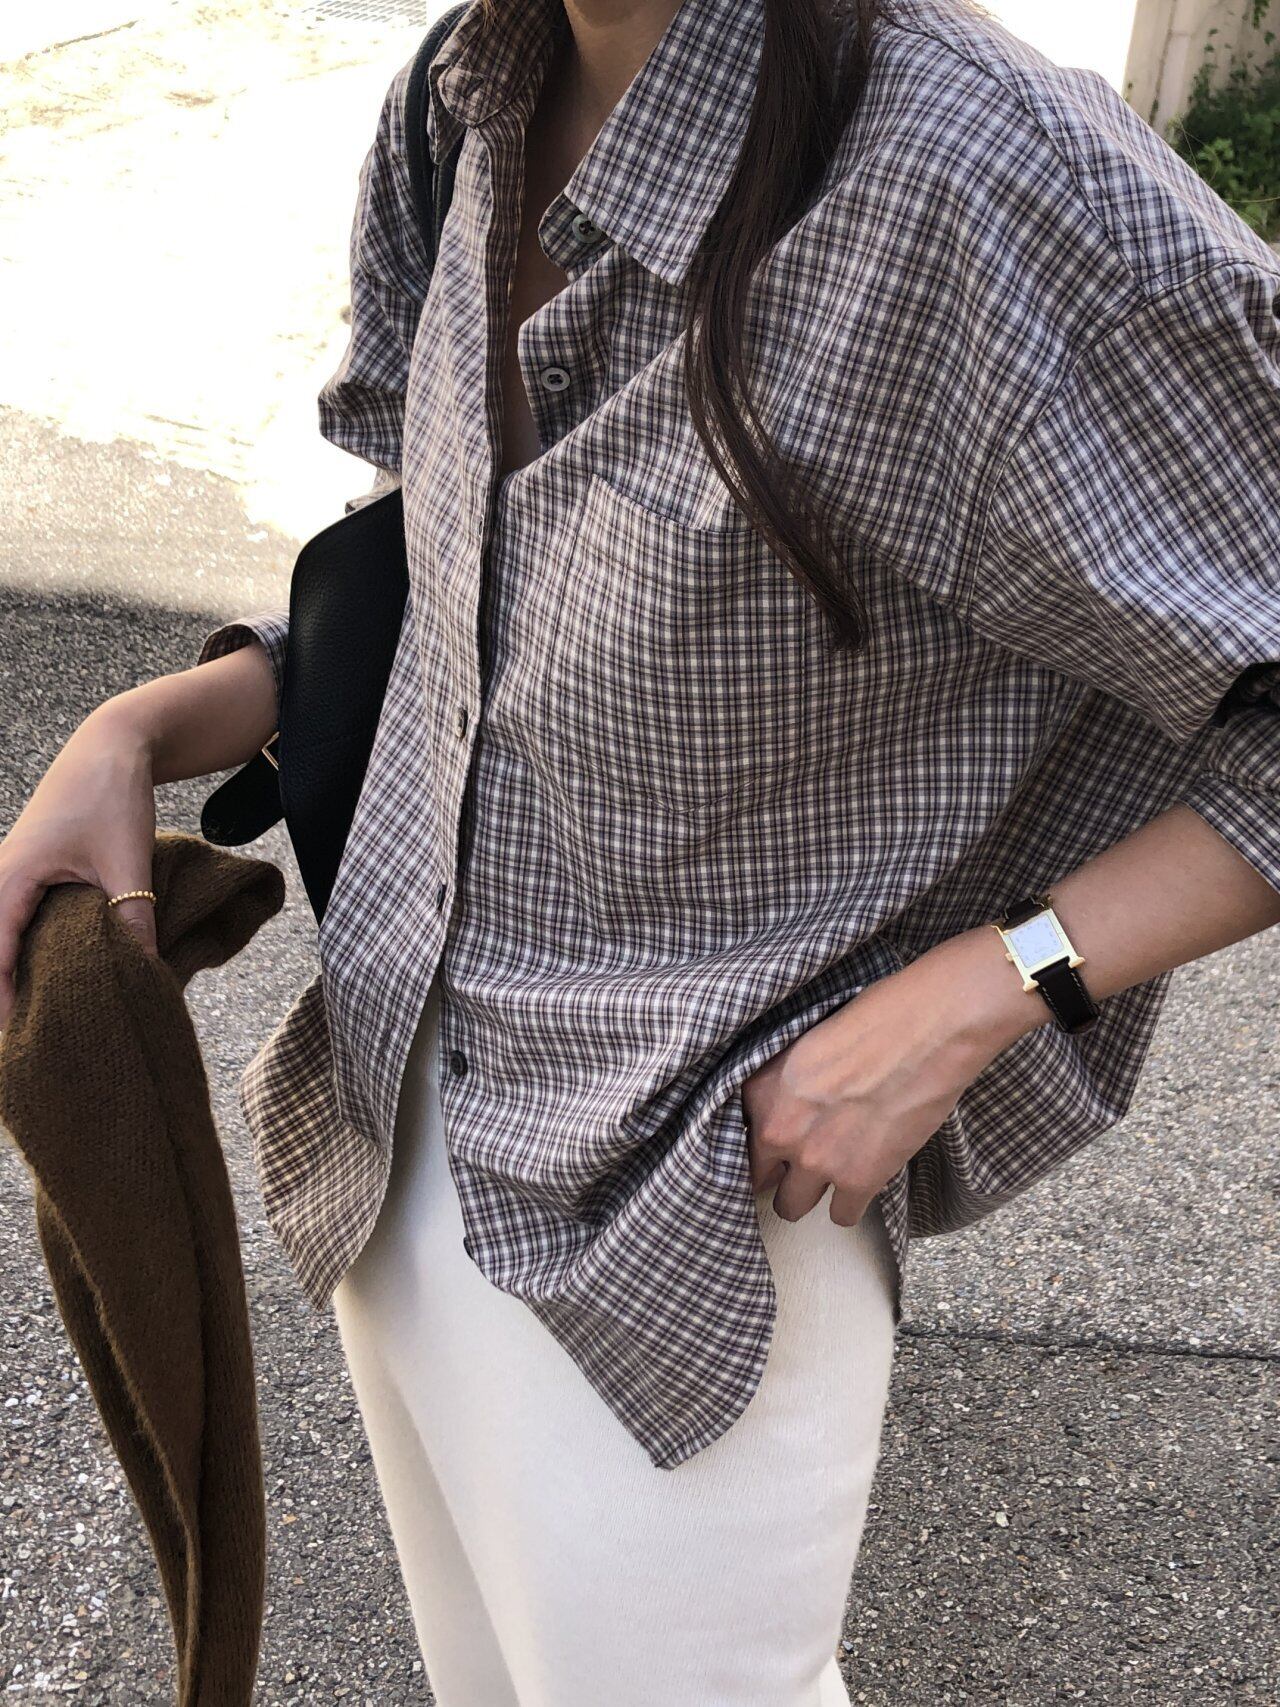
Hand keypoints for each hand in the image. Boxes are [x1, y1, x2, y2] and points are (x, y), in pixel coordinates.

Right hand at [0, 699, 159, 1025]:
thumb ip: (133, 915)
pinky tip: (49, 980)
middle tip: (23, 1045)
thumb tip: (147, 973)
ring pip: (2, 940)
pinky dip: (24, 953)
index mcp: (10, 879)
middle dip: (2, 995)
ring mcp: (11, 878)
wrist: (110, 748)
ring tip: (32, 1024)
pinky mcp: (28, 877)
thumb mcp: (127, 861)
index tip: (16, 1042)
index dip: (3, 1001)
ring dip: (11, 976)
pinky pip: (16, 924)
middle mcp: (0, 881)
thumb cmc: (111, 797)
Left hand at [740, 930, 1040, 1225]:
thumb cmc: (873, 1020)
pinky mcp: (859, 1180)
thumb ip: (783, 1087)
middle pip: (763, 1183)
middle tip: (809, 1162)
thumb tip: (783, 1111)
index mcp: (760, 1093)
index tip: (779, 1151)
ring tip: (835, 1172)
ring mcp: (817, 1161)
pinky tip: (864, 1178)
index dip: (764, 1149)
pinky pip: (842, 1217)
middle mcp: (779, 1132)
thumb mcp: (805, 1043)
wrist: (929, 1029)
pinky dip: (853, 1202)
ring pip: (793, 1208)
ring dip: (813, 1194)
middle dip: (784, 1175)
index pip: (740, 1145)